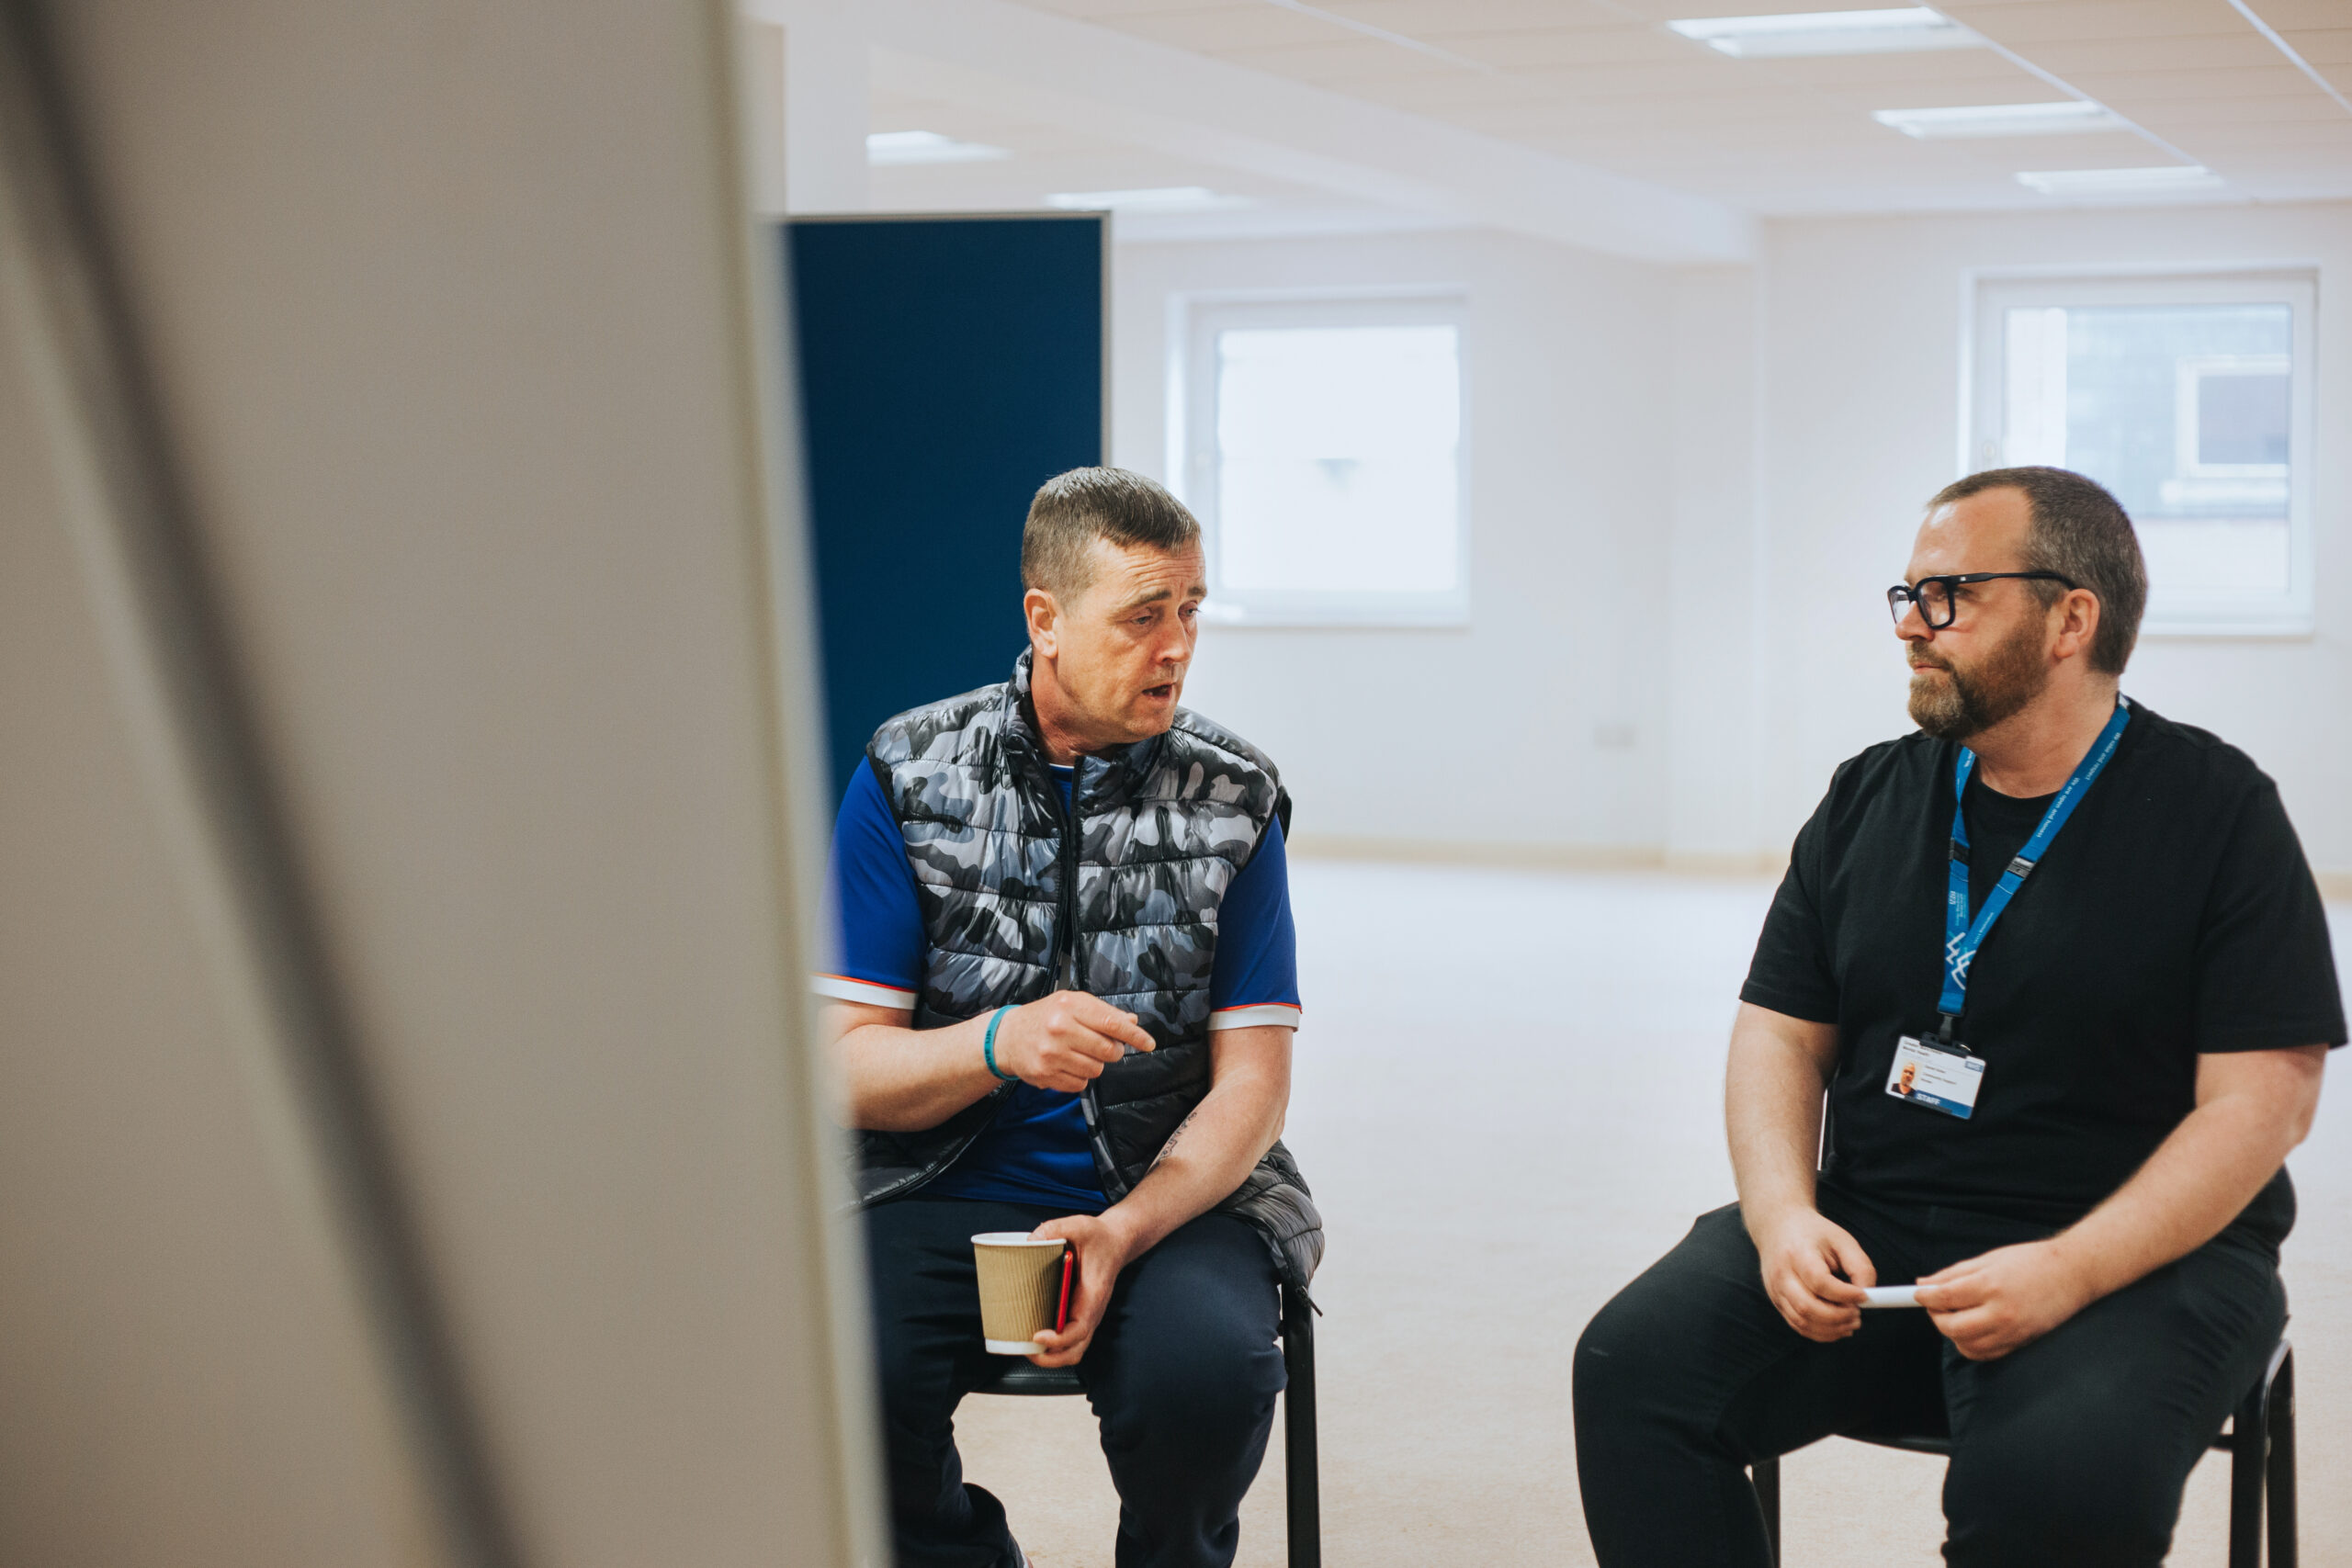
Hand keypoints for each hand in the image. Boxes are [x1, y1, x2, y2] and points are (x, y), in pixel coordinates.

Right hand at [993, 992, 1153, 1092]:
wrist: (1007, 1037)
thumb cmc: (1045, 1016)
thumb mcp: (1072, 1003)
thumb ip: (1102, 1012)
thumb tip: (1131, 1021)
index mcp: (1069, 1006)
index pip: (1111, 1023)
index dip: (1135, 1035)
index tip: (1149, 1043)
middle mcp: (1060, 1029)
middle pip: (1108, 1050)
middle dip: (1113, 1051)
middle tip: (1105, 1046)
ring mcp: (1051, 1054)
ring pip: (1096, 1069)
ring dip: (1095, 1064)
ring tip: (1080, 1054)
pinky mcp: (1045, 1075)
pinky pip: (1080, 1084)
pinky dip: (1080, 1077)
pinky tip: (1068, 1065)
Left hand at [1025, 1212, 1137, 1366]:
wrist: (1116, 1241)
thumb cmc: (1099, 1237)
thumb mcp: (1079, 1225)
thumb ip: (1055, 1229)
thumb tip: (1030, 1241)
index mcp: (1093, 1295)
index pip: (1080, 1329)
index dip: (1059, 1339)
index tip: (1038, 1335)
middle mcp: (1091, 1312)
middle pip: (1074, 1351)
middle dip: (1049, 1358)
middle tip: (1025, 1349)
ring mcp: (1086, 1316)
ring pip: (1071, 1351)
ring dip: (1049, 1355)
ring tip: (1025, 1347)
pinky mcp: (1078, 1315)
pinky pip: (1067, 1341)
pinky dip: (1051, 1346)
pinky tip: (1033, 1335)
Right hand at [1750, 1205, 1873, 1341]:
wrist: (1777, 1226)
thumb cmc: (1814, 1233)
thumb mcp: (1842, 1240)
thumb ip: (1860, 1267)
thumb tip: (1868, 1297)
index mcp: (1798, 1253)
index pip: (1820, 1282)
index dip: (1845, 1295)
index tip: (1864, 1296)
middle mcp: (1782, 1274)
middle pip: (1807, 1307)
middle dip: (1838, 1317)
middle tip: (1858, 1314)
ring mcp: (1776, 1290)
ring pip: (1802, 1321)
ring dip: (1831, 1329)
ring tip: (1851, 1322)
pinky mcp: (1776, 1301)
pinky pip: (1798, 1325)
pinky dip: (1820, 1332)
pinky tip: (1837, 1326)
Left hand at [1915, 1240, 2094, 1360]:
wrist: (2072, 1274)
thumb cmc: (2030, 1261)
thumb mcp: (1988, 1260)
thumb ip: (1953, 1274)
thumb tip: (1924, 1284)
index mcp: (1991, 1286)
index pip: (1944, 1298)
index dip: (1924, 1297)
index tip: (1917, 1294)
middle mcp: (2001, 1313)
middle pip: (1951, 1327)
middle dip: (1936, 1317)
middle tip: (1935, 1305)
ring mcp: (2012, 1332)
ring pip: (1965, 1345)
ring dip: (1952, 1332)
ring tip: (1956, 1314)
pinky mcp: (2020, 1343)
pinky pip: (1984, 1354)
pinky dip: (1970, 1345)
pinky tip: (1971, 1328)